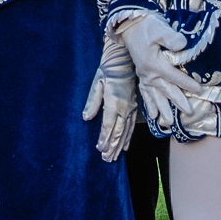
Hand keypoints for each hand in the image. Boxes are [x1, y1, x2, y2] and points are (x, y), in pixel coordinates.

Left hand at [81, 40, 137, 161]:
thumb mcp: (97, 83)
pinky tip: (124, 147)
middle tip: (106, 159)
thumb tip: (86, 118)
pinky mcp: (134, 108)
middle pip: (118, 131)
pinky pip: (131, 126)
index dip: (104, 138)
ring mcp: (131, 108)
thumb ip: (92, 101)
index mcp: (114, 102)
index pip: (108, 125)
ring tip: (113, 157)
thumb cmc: (108, 70)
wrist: (124, 60)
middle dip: (112, 146)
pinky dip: (127, 138)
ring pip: (125, 131)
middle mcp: (124, 108)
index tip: (99, 149)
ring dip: (119, 145)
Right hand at [118, 11, 214, 135]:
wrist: (130, 24)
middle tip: (188, 113)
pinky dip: (149, 103)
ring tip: (167, 123)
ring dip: (162, 108)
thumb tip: (182, 45)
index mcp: (155, 63)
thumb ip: (171, 38)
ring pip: (155, 95)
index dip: (187, 83)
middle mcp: (149, 73)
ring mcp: (144, 75)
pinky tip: (153, 114)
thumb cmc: (147, 26)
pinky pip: (145, 92)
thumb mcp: (160, 29)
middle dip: (177, 102)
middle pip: (166, 90)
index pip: (174, 76)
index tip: (199, 90)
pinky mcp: (141, 74)